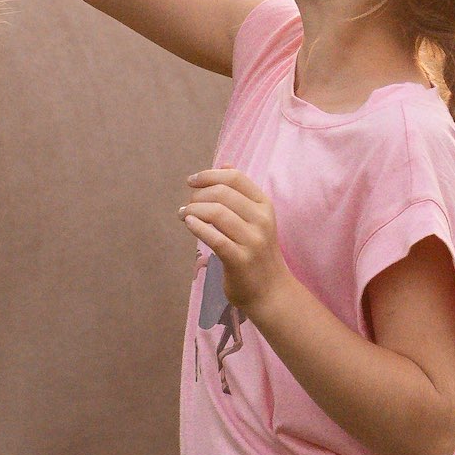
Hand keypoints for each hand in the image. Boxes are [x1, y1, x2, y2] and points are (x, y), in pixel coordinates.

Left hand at [181, 166, 289, 321]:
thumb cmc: (257, 251)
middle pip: (223, 193)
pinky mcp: (240, 260)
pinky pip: (215, 238)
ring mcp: (253, 240)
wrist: (271, 291)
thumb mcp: (256, 218)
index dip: (210, 175)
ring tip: (183, 214)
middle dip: (198, 194)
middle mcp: (261, 220)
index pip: (235, 178)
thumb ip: (241, 192)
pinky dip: (197, 227)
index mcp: (264, 205)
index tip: (192, 181)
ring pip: (217, 212)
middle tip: (187, 203)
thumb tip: (225, 162)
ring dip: (193, 209)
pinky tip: (188, 223)